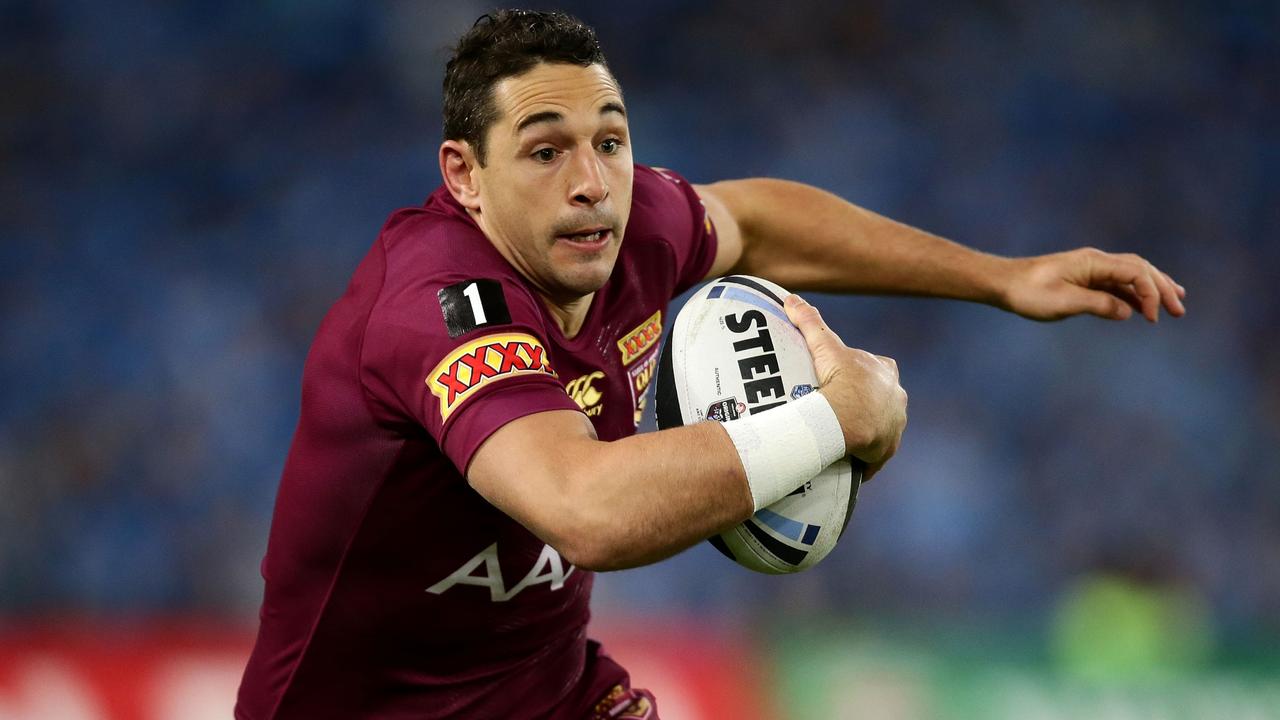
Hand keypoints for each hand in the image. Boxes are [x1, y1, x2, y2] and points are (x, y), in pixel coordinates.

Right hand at [785, 294, 906, 479]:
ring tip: (839, 436)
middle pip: (881, 400)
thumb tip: (791, 298)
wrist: (846, 420)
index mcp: (887, 373)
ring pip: (880, 428)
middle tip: (837, 410)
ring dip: (865, 431)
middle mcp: (897, 399)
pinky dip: (864, 458)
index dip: (862, 373)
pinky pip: (875, 456)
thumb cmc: (839, 381)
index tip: (844, 380)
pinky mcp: (887, 450)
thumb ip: (809, 321)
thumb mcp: (823, 346)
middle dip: (865, 405)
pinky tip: (847, 459)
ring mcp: (895, 426)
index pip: (880, 368)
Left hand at [1002, 248, 1186, 321]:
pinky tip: (1142, 307)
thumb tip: (1128, 312)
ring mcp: (1091, 269)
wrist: (1004, 284)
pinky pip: (1117, 284)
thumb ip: (1098, 305)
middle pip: (1140, 269)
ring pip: (1132, 275)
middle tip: (1180, 310)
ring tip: (1175, 304)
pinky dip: (1134, 294)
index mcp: (1094, 262)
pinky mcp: (1085, 279)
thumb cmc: (1029, 292)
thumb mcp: (1063, 302)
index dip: (1150, 293)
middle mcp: (1097, 261)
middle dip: (1162, 288)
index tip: (1152, 318)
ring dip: (1153, 289)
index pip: (1135, 272)